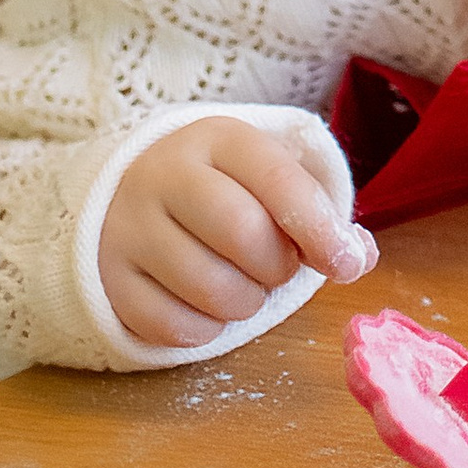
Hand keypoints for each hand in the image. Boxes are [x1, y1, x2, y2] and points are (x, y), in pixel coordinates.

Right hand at [97, 118, 377, 351]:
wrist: (125, 193)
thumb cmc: (221, 188)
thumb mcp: (267, 176)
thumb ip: (318, 211)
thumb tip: (359, 256)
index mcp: (217, 138)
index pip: (278, 180)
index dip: (320, 229)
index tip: (345, 262)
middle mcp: (165, 175)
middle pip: (243, 234)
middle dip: (278, 266)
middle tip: (280, 267)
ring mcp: (128, 228)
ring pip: (209, 288)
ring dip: (246, 302)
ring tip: (245, 283)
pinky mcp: (108, 280)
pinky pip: (173, 326)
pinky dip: (206, 329)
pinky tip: (209, 306)